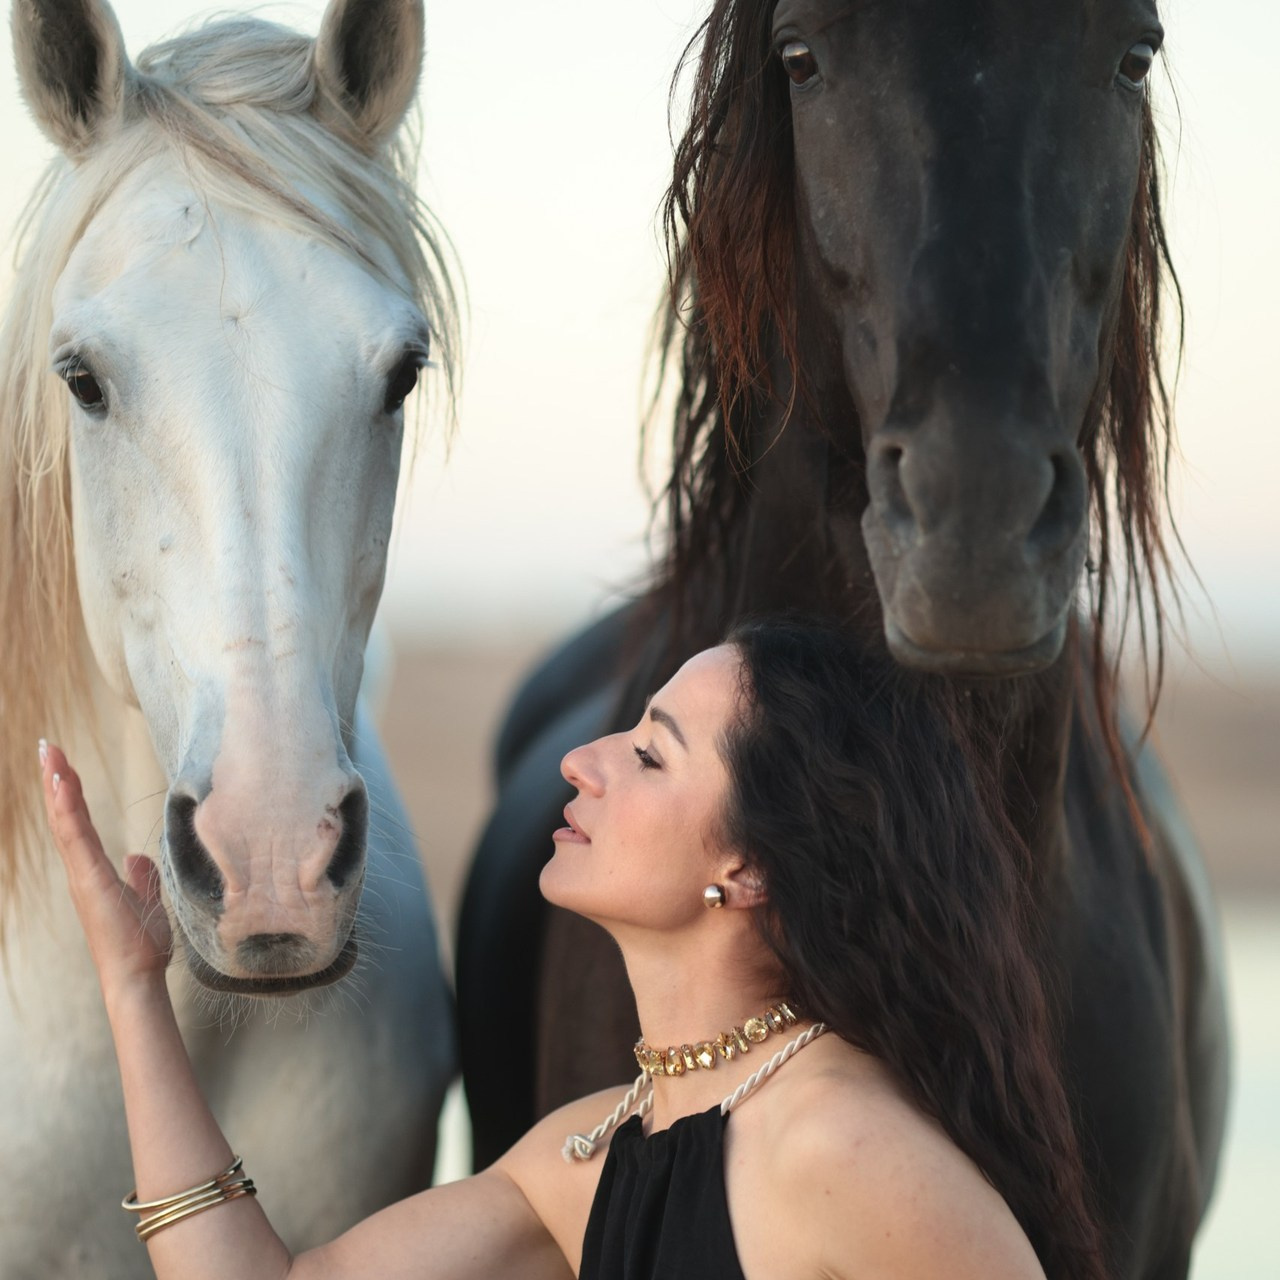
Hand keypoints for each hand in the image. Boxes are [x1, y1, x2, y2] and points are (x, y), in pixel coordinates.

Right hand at [40, 742, 172, 995]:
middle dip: (55, 780)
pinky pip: (76, 838)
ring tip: (50, 753)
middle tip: (47, 746)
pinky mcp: (90, 881)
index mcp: (93, 872)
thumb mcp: (148, 900)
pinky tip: (63, 784)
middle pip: (64, 817)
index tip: (62, 762)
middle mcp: (82, 871)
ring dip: (57, 786)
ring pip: (65, 822)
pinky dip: (67, 809)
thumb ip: (141, 877)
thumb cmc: (140, 946)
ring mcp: (83, 876)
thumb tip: (137, 857)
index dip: (69, 792)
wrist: (136, 977)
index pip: (77, 823)